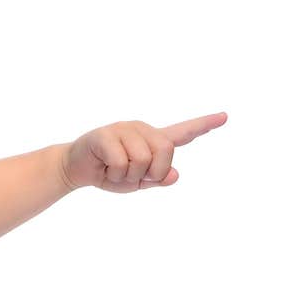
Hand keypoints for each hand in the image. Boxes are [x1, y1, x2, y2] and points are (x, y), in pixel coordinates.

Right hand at [60, 112, 227, 192]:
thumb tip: (174, 174)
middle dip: (152, 173)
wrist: (75, 169)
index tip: (225, 117)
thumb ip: (157, 179)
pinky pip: (121, 161)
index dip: (204, 125)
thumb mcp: (136, 183)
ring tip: (115, 172)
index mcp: (152, 140)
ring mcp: (124, 129)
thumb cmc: (107, 174)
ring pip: (142, 159)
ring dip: (128, 176)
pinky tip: (103, 169)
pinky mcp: (105, 134)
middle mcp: (141, 130)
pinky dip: (113, 174)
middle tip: (134, 178)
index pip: (182, 132)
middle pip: (166, 151)